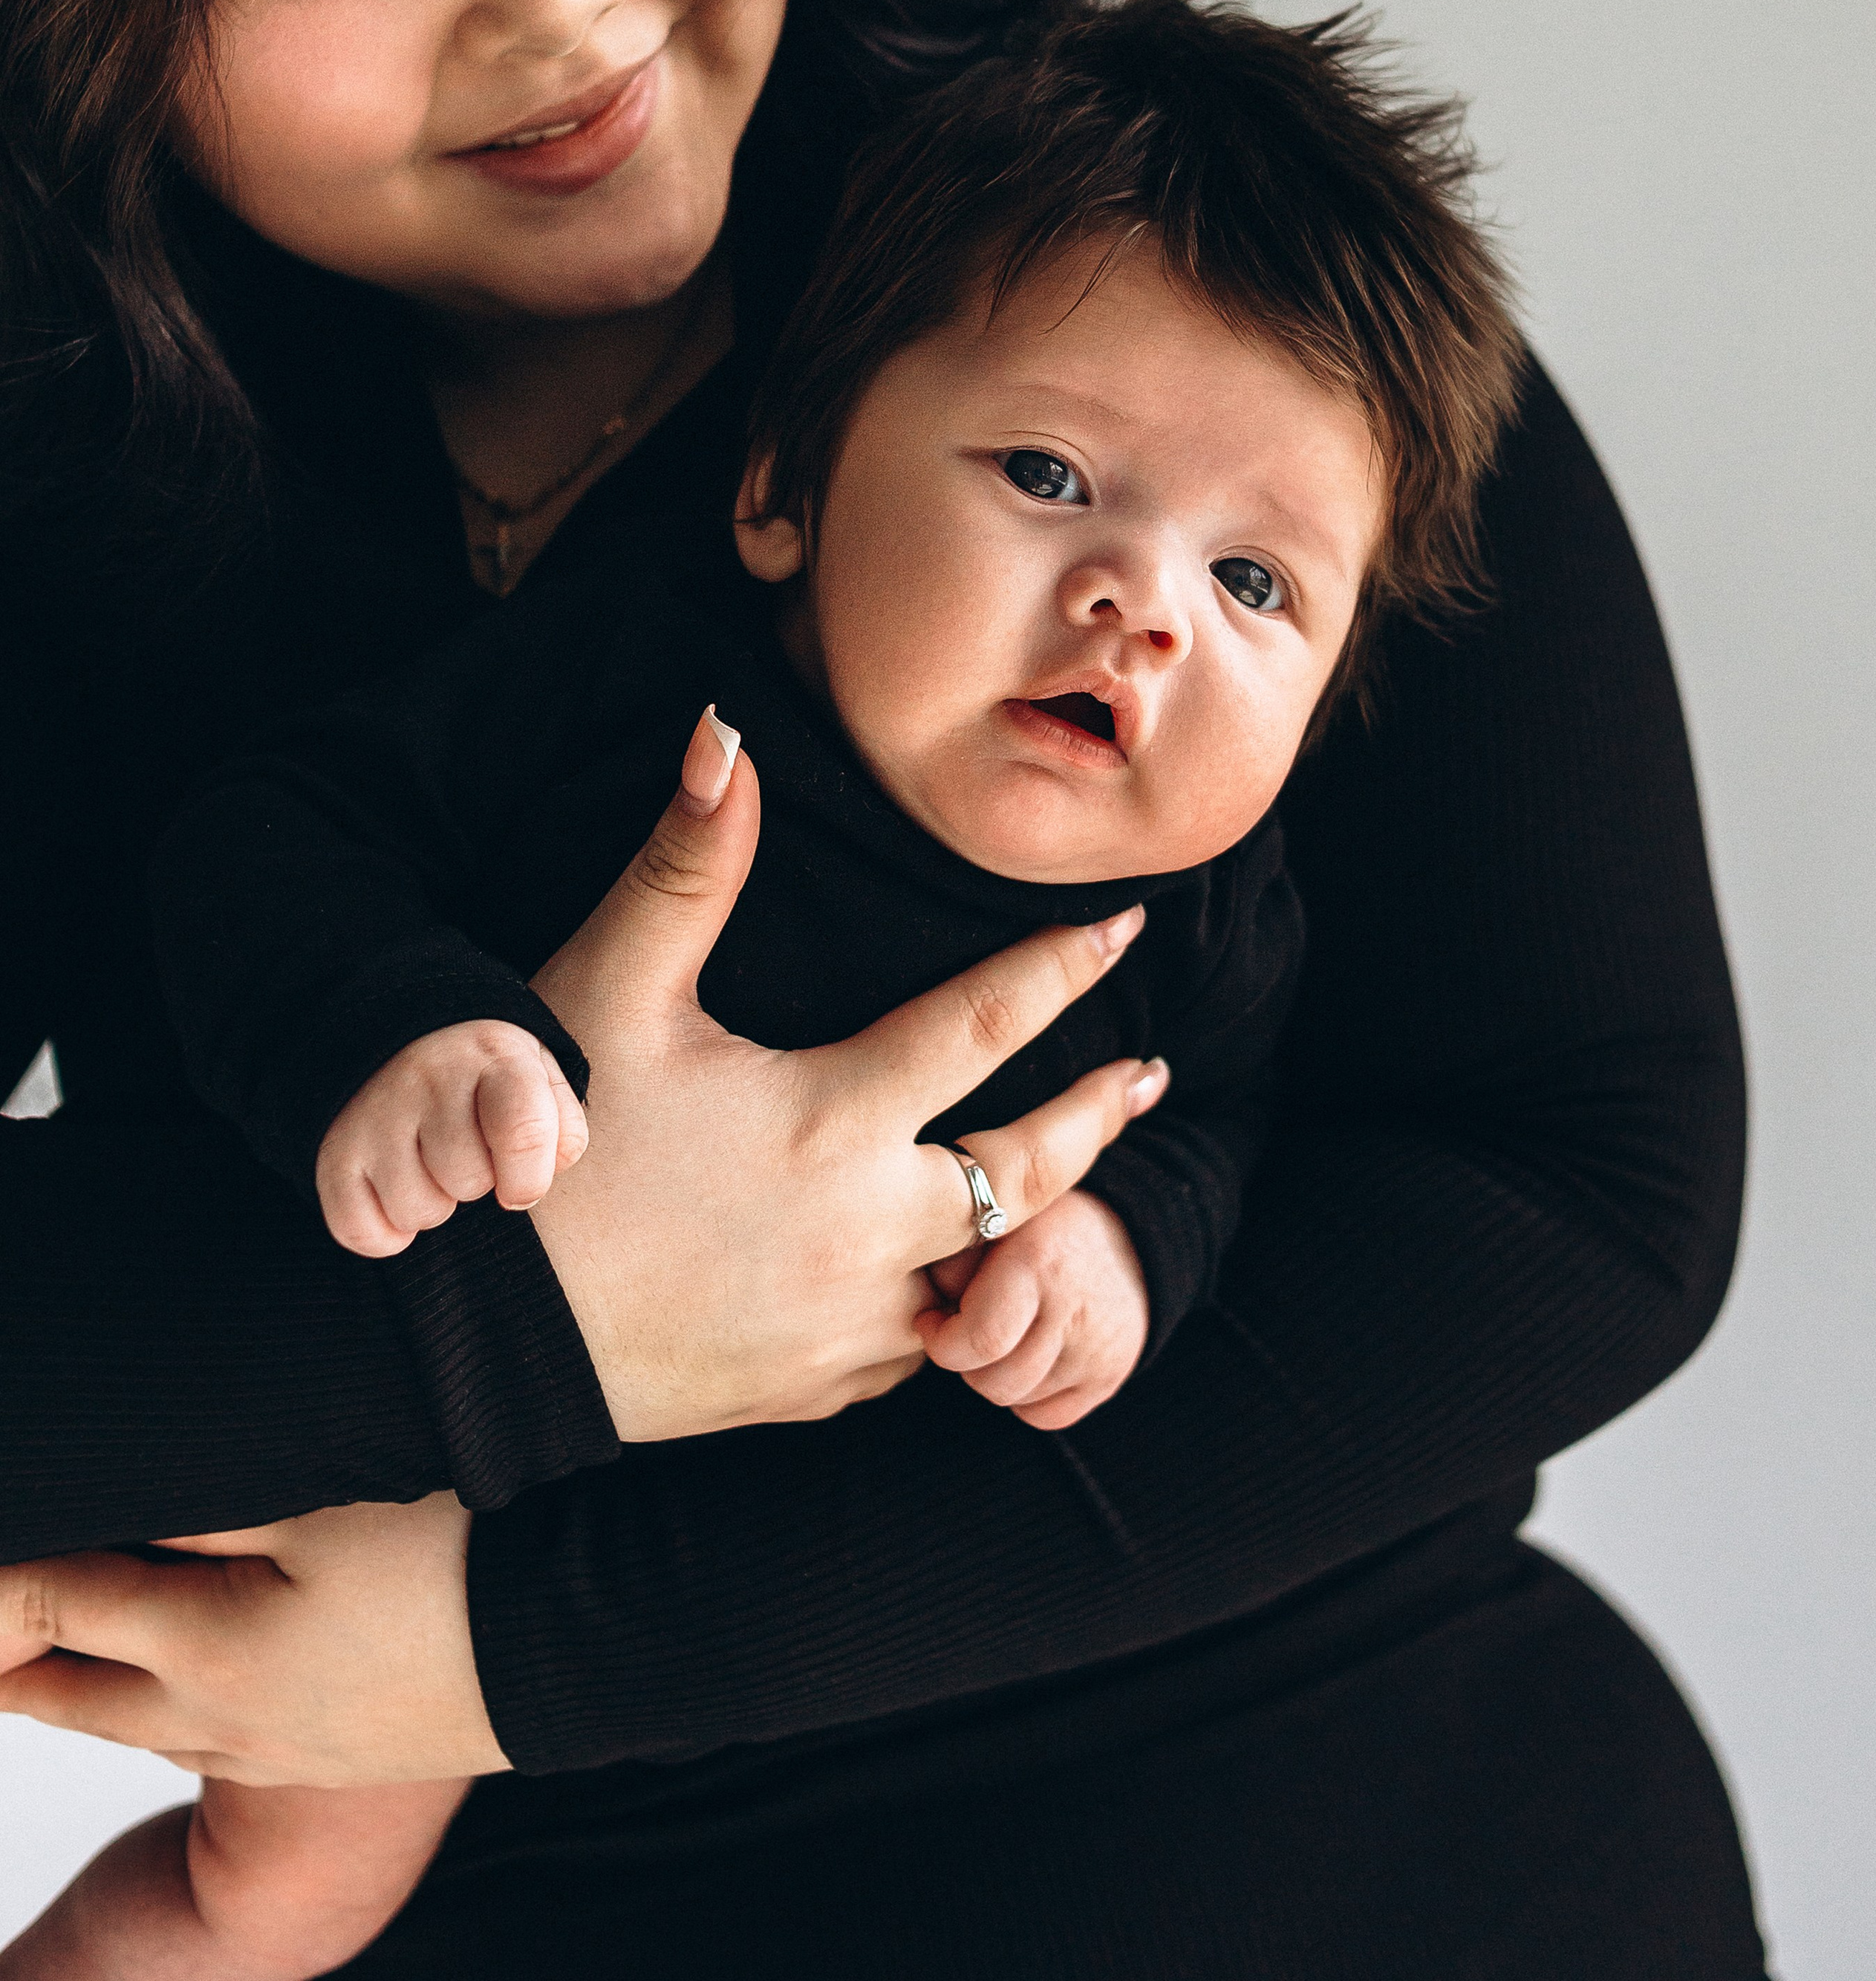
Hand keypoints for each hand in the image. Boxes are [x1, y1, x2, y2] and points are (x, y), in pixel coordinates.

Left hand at [0, 1493, 502, 1786]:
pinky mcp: (320, 1756)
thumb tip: (106, 1475)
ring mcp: (271, 1750)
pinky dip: (155, 1704)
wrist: (574, 1655)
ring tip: (42, 1644)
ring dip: (77, 1683)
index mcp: (205, 1649)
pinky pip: (199, 1740)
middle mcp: (218, 1719)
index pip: (44, 1608)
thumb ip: (199, 1493)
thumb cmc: (453, 1559)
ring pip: (132, 1725)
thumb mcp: (321, 1501)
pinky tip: (177, 1672)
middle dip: (4, 1655)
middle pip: (66, 1694)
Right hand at [315, 1022, 588, 1257]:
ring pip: (417, 1210)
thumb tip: (539, 1180)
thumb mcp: (539, 1078)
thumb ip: (561, 1129)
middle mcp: (428, 1078)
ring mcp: (375, 1114)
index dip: (530, 1178)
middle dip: (477, 1181)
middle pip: (467, 1179)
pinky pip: (359, 1231)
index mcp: (494, 1057)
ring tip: (431, 1166)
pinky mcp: (334, 1151)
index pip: (523, 1132)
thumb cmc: (488, 1075)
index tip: (520, 1184)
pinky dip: (384, 1234)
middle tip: (468, 1154)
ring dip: (433, 1204)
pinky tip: (397, 1195)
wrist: (405, 1036)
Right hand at [525, 708, 1163, 1441]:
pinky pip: (916, 1344)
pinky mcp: (814, 1389)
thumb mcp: (608, 992)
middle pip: (1028, 1173)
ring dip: (1027, 1220)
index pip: (986, 1027)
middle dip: (1098, 1116)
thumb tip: (723, 734)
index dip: (1063, 968)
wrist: (475, 1343)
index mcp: (831, 1125)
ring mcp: (846, 1328)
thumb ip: (683, 865)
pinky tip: (946, 1271)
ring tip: (1061, 1174)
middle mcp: (865, 1235)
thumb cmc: (546, 1155)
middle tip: (1151, 1075)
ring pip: (982, 1271)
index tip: (1129, 925)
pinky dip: (945, 1297)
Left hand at [918, 1188, 1151, 1430]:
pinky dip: (1026, 1396)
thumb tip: (928, 1307)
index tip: (931, 1321)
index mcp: (1037, 1261)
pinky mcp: (1110, 1377)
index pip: (981, 1340)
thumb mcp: (990, 1220)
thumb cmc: (1036, 1228)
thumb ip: (951, 1259)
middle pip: (993, 1382)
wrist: (1124, 1239)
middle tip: (966, 1327)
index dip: (941, 1342)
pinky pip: (1045, 1416)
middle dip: (966, 1362)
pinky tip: (1026, 1355)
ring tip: (1001, 1333)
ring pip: (1016, 1401)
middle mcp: (1074, 1310)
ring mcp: (1099, 1350)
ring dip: (996, 1375)